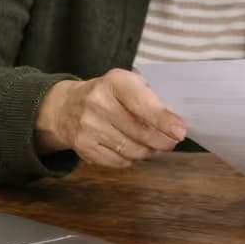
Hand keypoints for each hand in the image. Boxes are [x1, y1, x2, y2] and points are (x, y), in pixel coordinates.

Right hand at [35, 70, 185, 168]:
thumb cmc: (107, 95)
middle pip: (140, 132)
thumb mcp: (126, 85)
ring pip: (131, 150)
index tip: (180, 131)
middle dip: (162, 141)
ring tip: (154, 146)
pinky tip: (133, 150)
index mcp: (114, 82)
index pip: (142, 104)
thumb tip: (174, 126)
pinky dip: (131, 159)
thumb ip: (149, 100)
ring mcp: (88, 127)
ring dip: (149, 151)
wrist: (65, 107)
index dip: (163, 120)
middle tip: (172, 141)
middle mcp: (98, 103)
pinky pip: (118, 161)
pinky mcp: (83, 147)